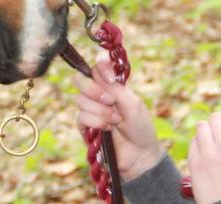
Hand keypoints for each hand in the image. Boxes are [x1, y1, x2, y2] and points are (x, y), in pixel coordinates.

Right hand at [74, 52, 164, 181]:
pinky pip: (81, 116)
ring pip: (81, 99)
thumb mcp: (132, 103)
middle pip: (80, 79)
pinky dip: (96, 122)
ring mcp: (89, 109)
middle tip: (110, 100)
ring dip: (100, 111)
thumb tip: (97, 73)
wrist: (139, 154)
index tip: (110, 78)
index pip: (97, 65)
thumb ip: (115, 87)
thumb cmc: (140, 127)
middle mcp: (97, 93)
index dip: (100, 66)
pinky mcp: (84, 125)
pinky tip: (107, 129)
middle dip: (94, 90)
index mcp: (111, 84)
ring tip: (115, 121)